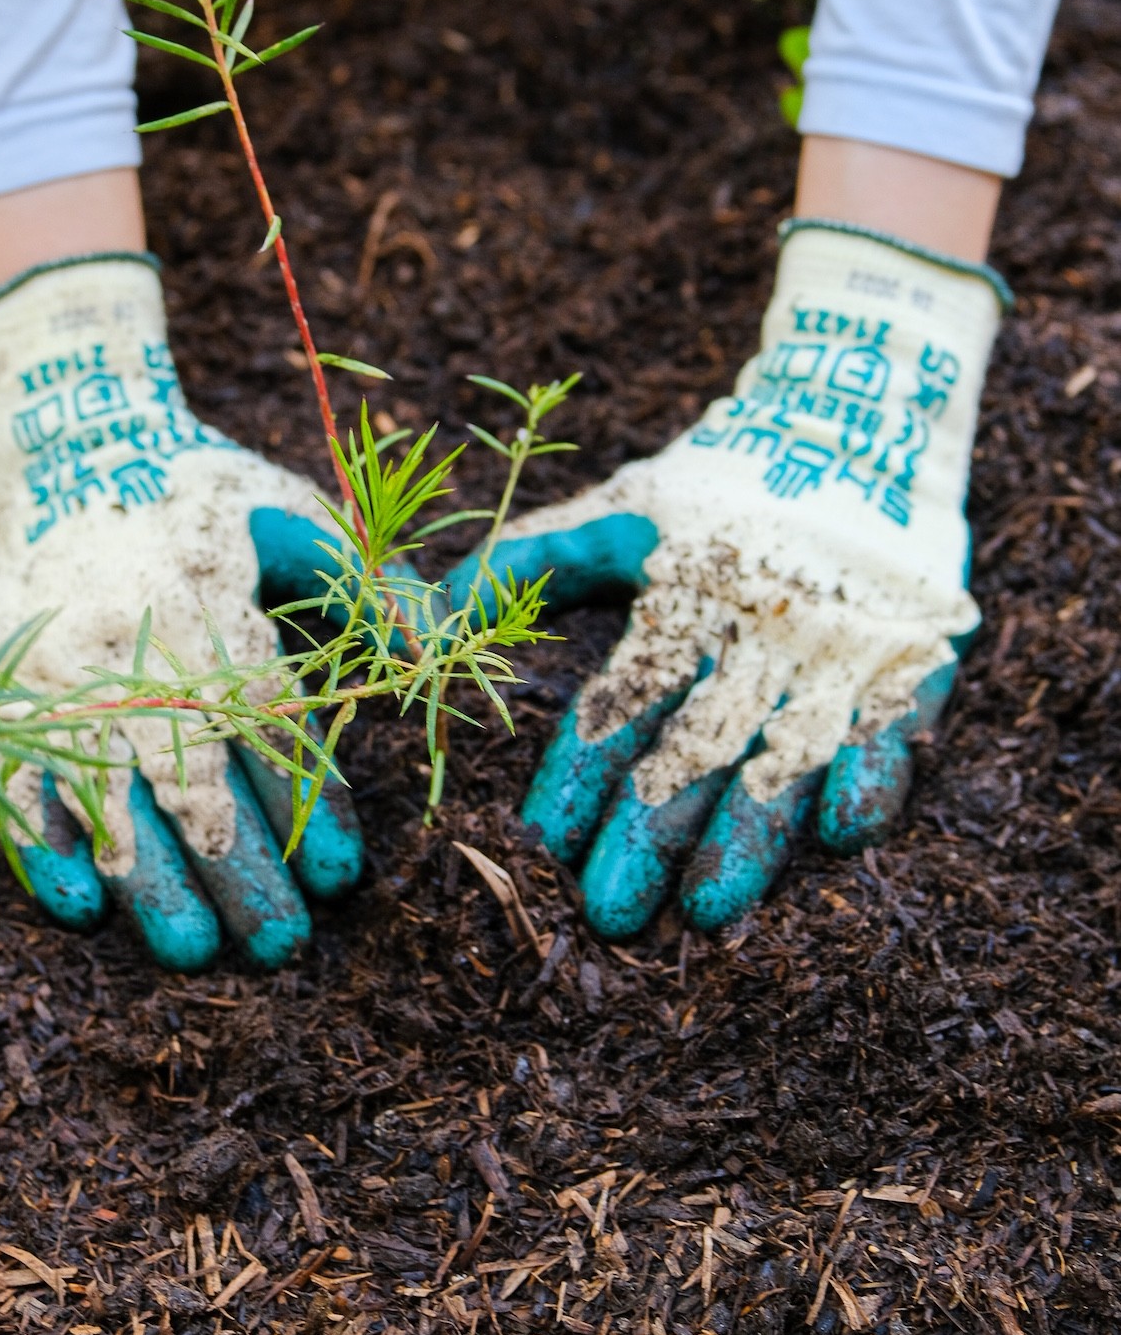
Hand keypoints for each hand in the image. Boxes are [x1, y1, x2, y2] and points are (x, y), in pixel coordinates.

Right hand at [0, 254, 361, 969]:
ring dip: (154, 886)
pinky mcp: (7, 690)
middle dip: (245, 876)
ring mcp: (64, 678)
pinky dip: (43, 849)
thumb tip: (437, 646)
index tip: (344, 876)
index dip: (312, 811)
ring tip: (198, 948)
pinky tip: (82, 906)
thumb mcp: (290, 508)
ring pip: (110, 804)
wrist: (64, 435)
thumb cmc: (195, 483)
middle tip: (284, 945)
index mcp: (217, 610)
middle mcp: (139, 653)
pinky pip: (16, 783)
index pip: (274, 732)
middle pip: (197, 787)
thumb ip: (365, 578)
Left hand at [449, 222, 1005, 934]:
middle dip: (647, 836)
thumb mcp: (620, 513)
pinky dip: (867, 777)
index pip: (618, 703)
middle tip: (607, 917)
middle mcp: (756, 628)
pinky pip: (890, 728)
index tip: (538, 847)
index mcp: (680, 596)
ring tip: (707, 914)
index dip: (576, 778)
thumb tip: (425, 614)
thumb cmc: (718, 479)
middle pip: (693, 747)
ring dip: (746, 837)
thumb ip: (528, 563)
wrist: (857, 417)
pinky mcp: (909, 656)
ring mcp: (839, 646)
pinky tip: (837, 837)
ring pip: (785, 757)